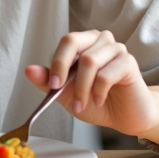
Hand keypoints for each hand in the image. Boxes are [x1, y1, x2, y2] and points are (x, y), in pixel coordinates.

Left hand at [24, 30, 158, 136]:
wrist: (125, 117)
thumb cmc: (98, 102)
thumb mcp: (67, 94)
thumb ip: (49, 81)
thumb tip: (29, 70)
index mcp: (85, 43)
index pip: (66, 41)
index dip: (56, 62)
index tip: (52, 84)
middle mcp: (101, 40)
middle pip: (73, 41)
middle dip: (62, 67)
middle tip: (59, 90)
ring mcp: (116, 49)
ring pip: (89, 61)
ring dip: (82, 88)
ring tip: (83, 103)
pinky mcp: (129, 63)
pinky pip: (106, 74)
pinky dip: (98, 92)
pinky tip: (99, 100)